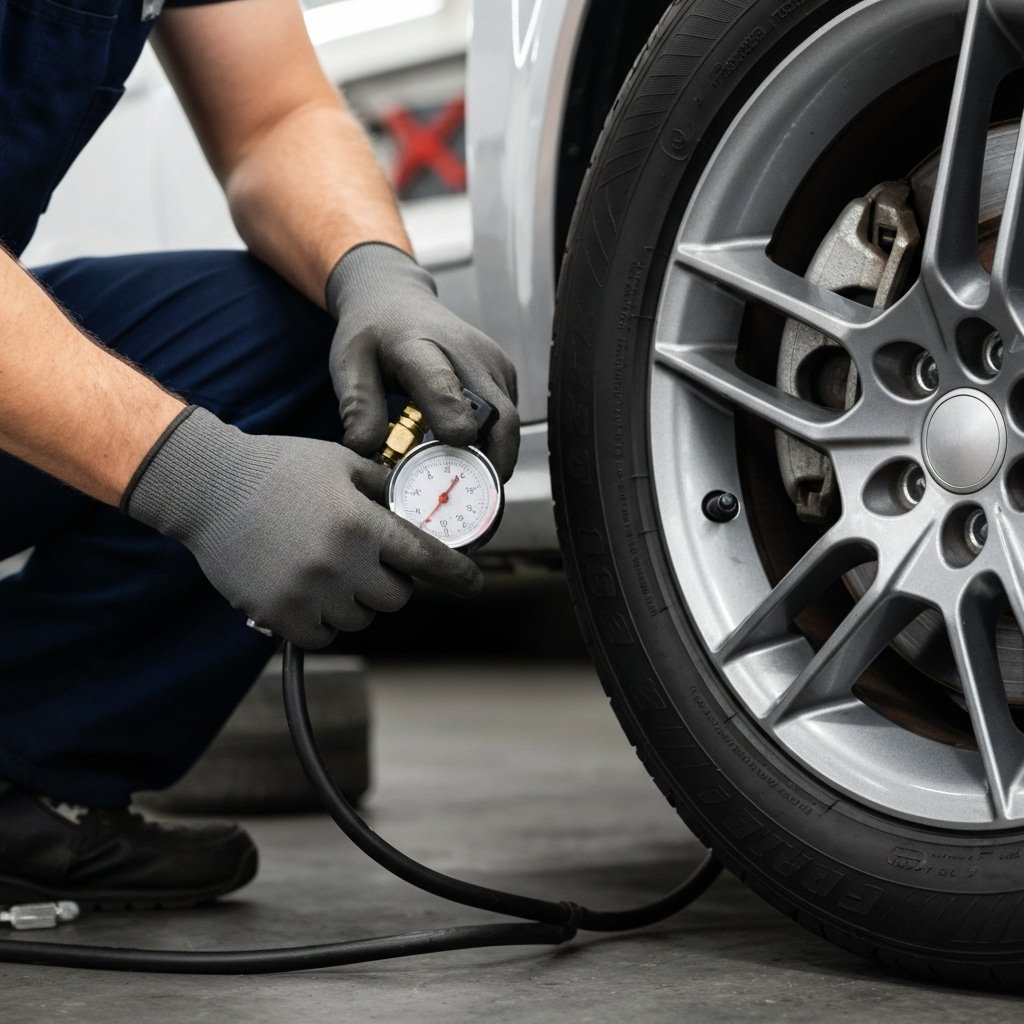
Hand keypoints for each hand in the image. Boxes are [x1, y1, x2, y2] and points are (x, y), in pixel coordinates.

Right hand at [123, 407, 482, 648]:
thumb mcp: (340, 462)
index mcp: (363, 523)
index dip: (458, 575)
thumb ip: (383, 487)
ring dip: (355, 601)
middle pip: (396, 598)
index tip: (473, 584)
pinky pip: (324, 635)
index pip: (428, 559)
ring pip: (360, 618)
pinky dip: (325, 622)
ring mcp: (309, 592)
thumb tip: (416, 508)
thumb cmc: (278, 467)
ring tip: (329, 571)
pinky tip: (311, 595)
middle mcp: (341, 562)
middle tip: (369, 563)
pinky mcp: (279, 614)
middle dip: (391, 582)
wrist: (210, 486)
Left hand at [326, 243, 519, 481]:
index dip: (452, 422)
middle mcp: (469, 353)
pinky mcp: (504, 374)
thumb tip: (366, 451)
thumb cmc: (371, 335)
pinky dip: (493, 446)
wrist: (397, 298)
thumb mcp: (348, 364)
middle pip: (499, 419)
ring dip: (493, 461)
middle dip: (490, 466)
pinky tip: (465, 461)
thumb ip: (358, 406)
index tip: (453, 449)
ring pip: (509, 425)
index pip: (444, 386)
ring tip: (466, 492)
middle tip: (470, 506)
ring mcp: (493, 364)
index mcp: (420, 347)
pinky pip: (507, 419)